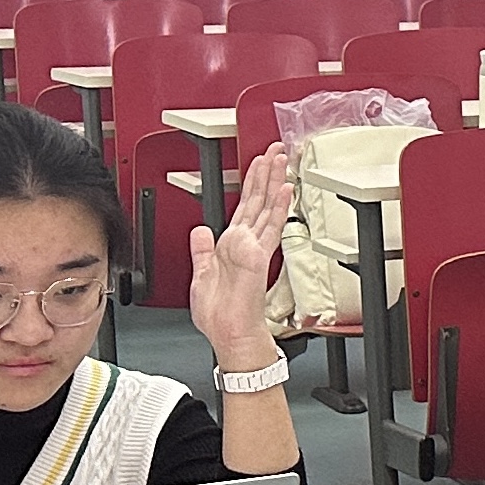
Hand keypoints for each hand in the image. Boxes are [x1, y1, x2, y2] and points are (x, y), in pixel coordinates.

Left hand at [190, 145, 295, 367]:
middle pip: (259, 201)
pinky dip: (278, 207)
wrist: (229, 333)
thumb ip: (201, 251)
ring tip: (281, 160)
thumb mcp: (200, 275)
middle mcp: (245, 244)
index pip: (245, 207)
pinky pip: (270, 227)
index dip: (251, 184)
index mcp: (231, 246)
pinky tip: (284, 191)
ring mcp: (255, 248)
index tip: (258, 164)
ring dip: (274, 182)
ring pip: (266, 208)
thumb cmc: (219, 313)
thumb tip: (200, 230)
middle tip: (275, 151)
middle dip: (266, 174)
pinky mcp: (258, 256)